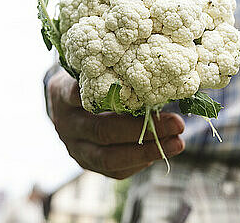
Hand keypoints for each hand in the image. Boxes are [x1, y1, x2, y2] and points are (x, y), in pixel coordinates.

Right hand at [46, 69, 185, 178]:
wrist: (65, 105)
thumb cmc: (88, 80)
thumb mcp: (92, 69)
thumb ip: (112, 72)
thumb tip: (156, 73)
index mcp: (62, 94)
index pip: (79, 94)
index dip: (107, 94)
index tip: (139, 91)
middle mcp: (65, 123)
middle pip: (102, 130)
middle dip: (142, 129)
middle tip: (177, 123)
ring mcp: (74, 147)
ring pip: (108, 157)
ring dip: (147, 152)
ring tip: (178, 143)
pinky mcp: (86, 163)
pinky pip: (114, 170)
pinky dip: (139, 162)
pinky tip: (161, 151)